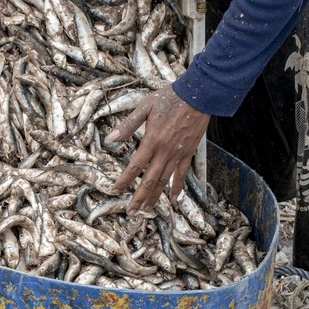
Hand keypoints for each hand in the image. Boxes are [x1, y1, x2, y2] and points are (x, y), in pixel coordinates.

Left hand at [105, 84, 209, 212]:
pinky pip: (181, 175)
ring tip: (146, 210)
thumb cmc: (170, 98)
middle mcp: (164, 152)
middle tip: (130, 212)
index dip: (124, 180)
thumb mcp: (145, 107)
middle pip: (149, 180)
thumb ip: (128, 125)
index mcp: (152, 141)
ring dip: (154, 197)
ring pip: (164, 181)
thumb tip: (110, 139)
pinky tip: (172, 199)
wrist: (198, 96)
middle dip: (138, 198)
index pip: (134, 167)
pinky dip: (176, 188)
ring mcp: (178, 155)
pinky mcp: (188, 154)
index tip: (115, 191)